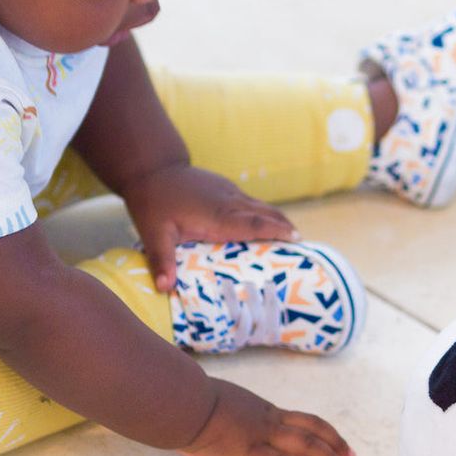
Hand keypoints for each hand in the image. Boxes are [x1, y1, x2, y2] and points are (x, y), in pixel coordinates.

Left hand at [121, 162, 298, 292]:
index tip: (297, 238)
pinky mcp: (224, 187)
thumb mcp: (153, 234)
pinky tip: (265, 224)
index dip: (276, 231)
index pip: (253, 224)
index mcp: (216, 215)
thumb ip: (162, 260)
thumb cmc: (152, 202)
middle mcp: (228, 202)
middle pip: (265, 213)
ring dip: (277, 219)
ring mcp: (228, 192)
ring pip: (259, 205)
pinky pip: (250, 202)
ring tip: (292, 236)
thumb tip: (165, 288)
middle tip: (304, 244)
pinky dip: (263, 213)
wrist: (152, 167)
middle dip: (285, 227)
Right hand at [179, 379, 355, 455]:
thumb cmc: (192, 400)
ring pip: (304, 446)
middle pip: (311, 432)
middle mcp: (268, 421)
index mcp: (262, 410)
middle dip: (334, 447)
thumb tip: (230, 418)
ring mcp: (260, 436)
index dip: (325, 431)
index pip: (302, 420)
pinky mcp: (247, 453)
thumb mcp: (220, 401)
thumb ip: (232, 411)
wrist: (182, 401)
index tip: (340, 443)